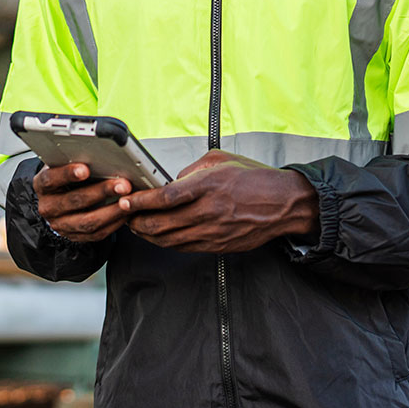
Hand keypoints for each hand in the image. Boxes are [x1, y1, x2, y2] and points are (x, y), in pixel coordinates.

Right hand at [33, 162, 133, 241]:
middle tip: (122, 184)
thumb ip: (75, 160)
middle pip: (74, 201)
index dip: (67, 174)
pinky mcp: (75, 236)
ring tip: (128, 201)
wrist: (57, 200)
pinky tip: (125, 213)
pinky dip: (114, 223)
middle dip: (101, 192)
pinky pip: (96, 234)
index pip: (51, 179)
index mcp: (42, 186)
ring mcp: (61, 224)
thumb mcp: (63, 165)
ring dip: (111, 211)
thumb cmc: (64, 177)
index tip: (85, 169)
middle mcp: (48, 207)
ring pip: (87, 222)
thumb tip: (99, 153)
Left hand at [118, 150, 317, 252]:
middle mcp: (209, 211)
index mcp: (210, 185)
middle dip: (136, 221)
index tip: (125, 200)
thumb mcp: (221, 160)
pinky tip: (158, 236)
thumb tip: (170, 181)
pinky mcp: (218, 245)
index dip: (140, 202)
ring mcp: (214, 232)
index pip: (166, 198)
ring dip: (147, 235)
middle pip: (162, 223)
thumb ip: (191, 170)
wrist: (285, 205)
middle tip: (123, 215)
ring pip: (169, 240)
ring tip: (135, 226)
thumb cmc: (256, 179)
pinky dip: (166, 243)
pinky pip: (184, 247)